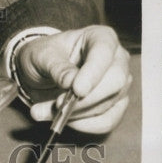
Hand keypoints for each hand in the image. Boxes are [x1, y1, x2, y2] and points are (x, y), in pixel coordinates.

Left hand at [14, 25, 130, 132]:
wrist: (42, 71)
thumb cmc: (45, 56)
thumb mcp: (42, 55)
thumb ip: (57, 67)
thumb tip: (71, 83)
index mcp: (101, 38)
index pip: (104, 53)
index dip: (93, 73)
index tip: (77, 90)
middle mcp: (117, 60)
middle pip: (115, 82)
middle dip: (85, 99)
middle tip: (58, 106)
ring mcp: (119, 84)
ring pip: (108, 105)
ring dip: (76, 114)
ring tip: (44, 111)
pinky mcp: (115, 106)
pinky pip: (106, 121)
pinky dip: (83, 125)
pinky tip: (62, 120)